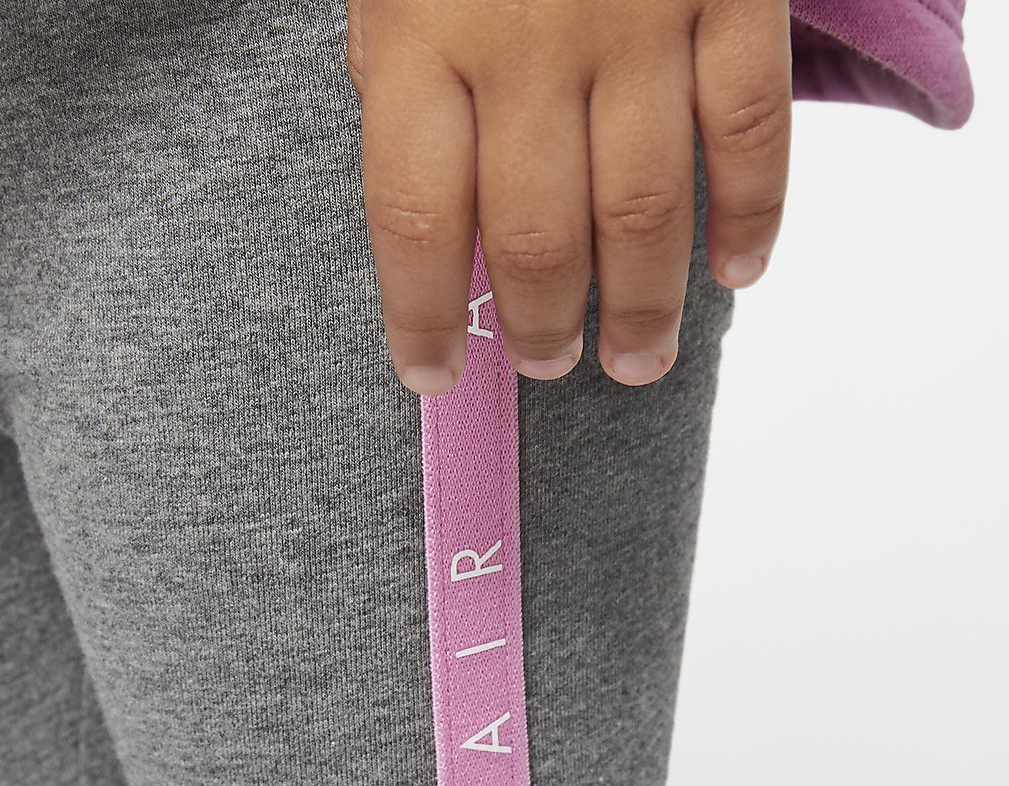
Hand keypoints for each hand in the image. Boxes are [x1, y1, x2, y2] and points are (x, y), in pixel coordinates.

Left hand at [346, 0, 791, 393]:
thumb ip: (408, 81)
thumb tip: (437, 219)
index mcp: (420, 37)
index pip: (416, 227)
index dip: (423, 322)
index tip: (430, 374)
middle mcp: (525, 45)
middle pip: (536, 239)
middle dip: (541, 327)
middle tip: (545, 367)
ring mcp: (636, 18)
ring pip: (644, 209)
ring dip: (644, 305)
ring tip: (636, 362)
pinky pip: (750, 126)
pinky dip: (754, 211)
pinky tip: (737, 272)